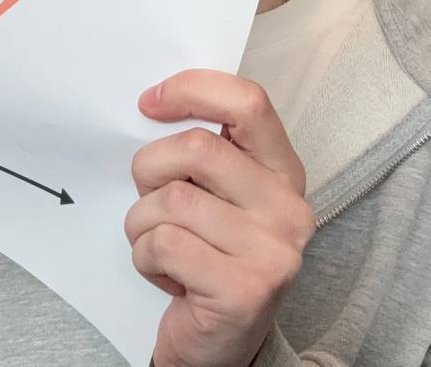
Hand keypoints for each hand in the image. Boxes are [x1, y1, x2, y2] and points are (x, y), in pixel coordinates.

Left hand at [125, 70, 313, 366]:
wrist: (219, 347)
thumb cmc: (207, 255)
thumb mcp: (216, 195)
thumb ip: (201, 153)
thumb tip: (152, 107)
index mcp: (283, 171)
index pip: (247, 102)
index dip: (192, 90)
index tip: (150, 103)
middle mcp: (289, 208)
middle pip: (198, 147)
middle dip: (150, 167)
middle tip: (148, 195)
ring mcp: (272, 252)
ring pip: (172, 200)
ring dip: (141, 222)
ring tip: (157, 244)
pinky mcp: (244, 291)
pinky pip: (164, 243)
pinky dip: (144, 256)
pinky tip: (165, 274)